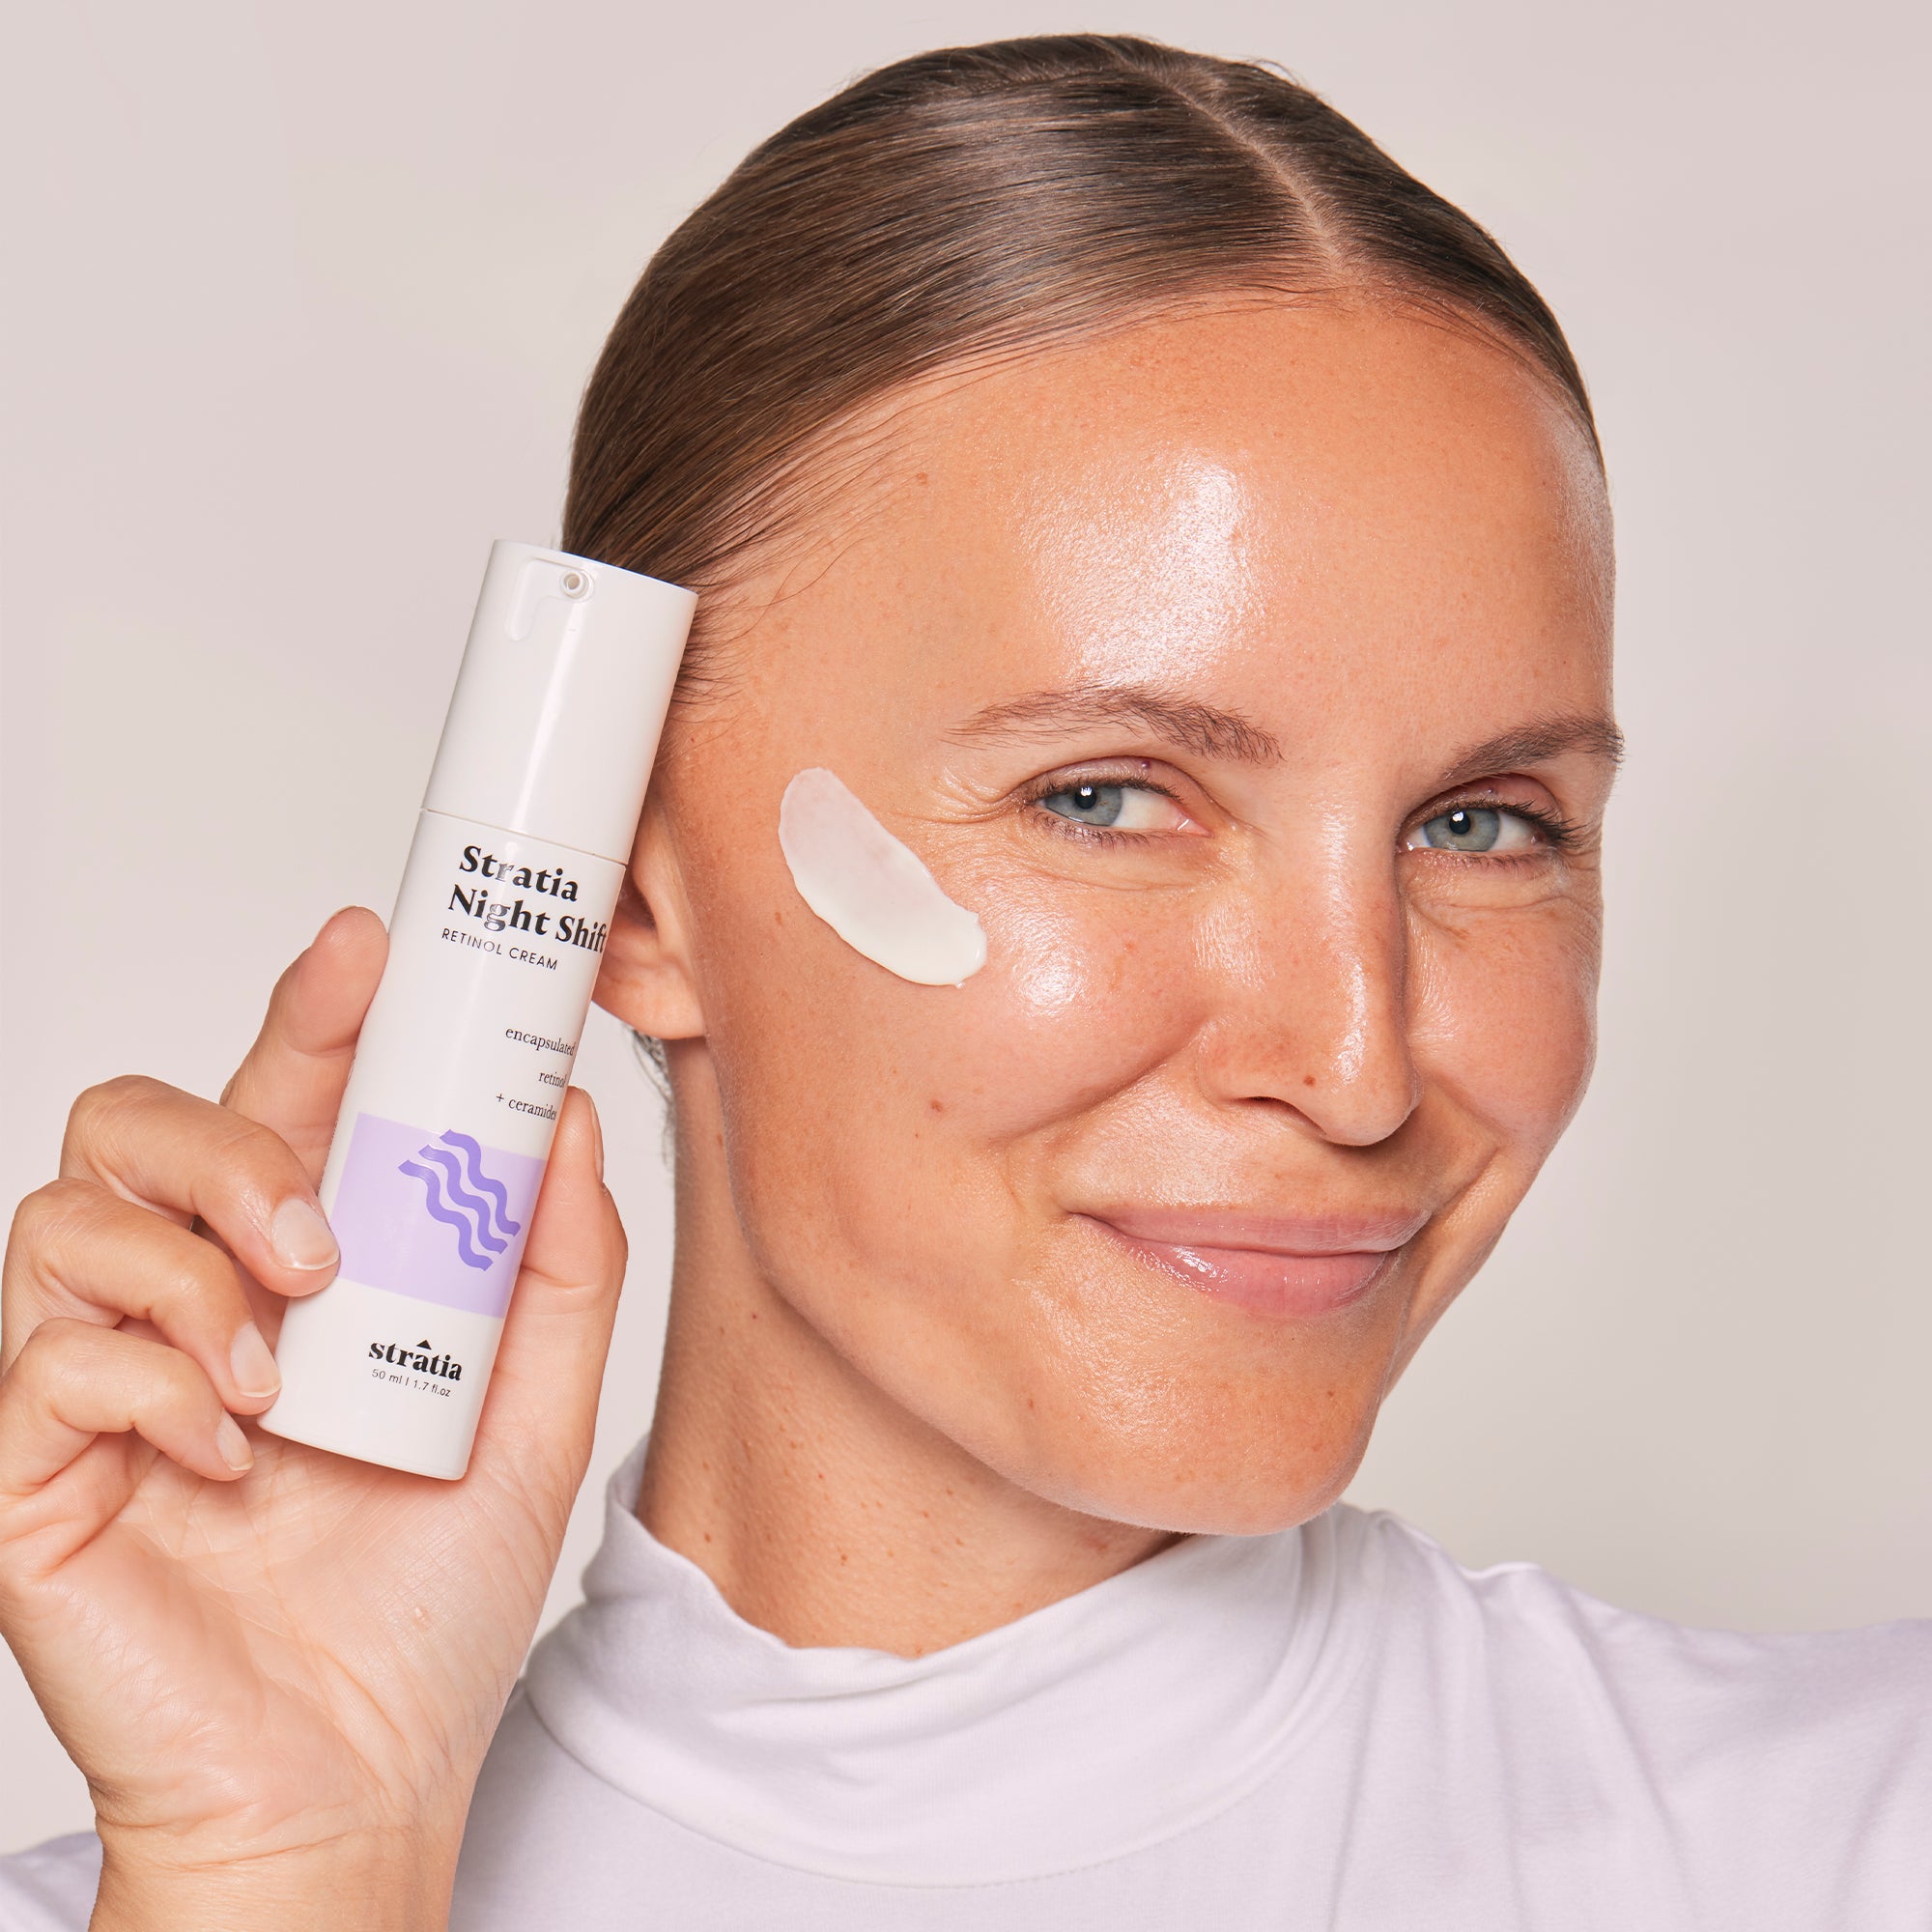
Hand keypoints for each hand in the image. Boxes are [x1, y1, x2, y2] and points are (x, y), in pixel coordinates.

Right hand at [0, 909, 627, 1928]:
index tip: (371, 946)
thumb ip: (562, 1266)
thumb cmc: (428, 1600)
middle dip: (234, 1142)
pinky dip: (154, 1388)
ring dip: (194, 1271)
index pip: (280, 1102)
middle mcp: (187, 1304)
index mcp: (297, 1274)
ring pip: (68, 1214)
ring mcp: (96, 1383)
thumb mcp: (540, 1412)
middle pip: (137, 1120)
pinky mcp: (29, 1469)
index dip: (311, 1011)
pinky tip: (226, 1456)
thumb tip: (565, 1118)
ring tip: (284, 1369)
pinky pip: (49, 1359)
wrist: (357, 1774)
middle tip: (323, 1237)